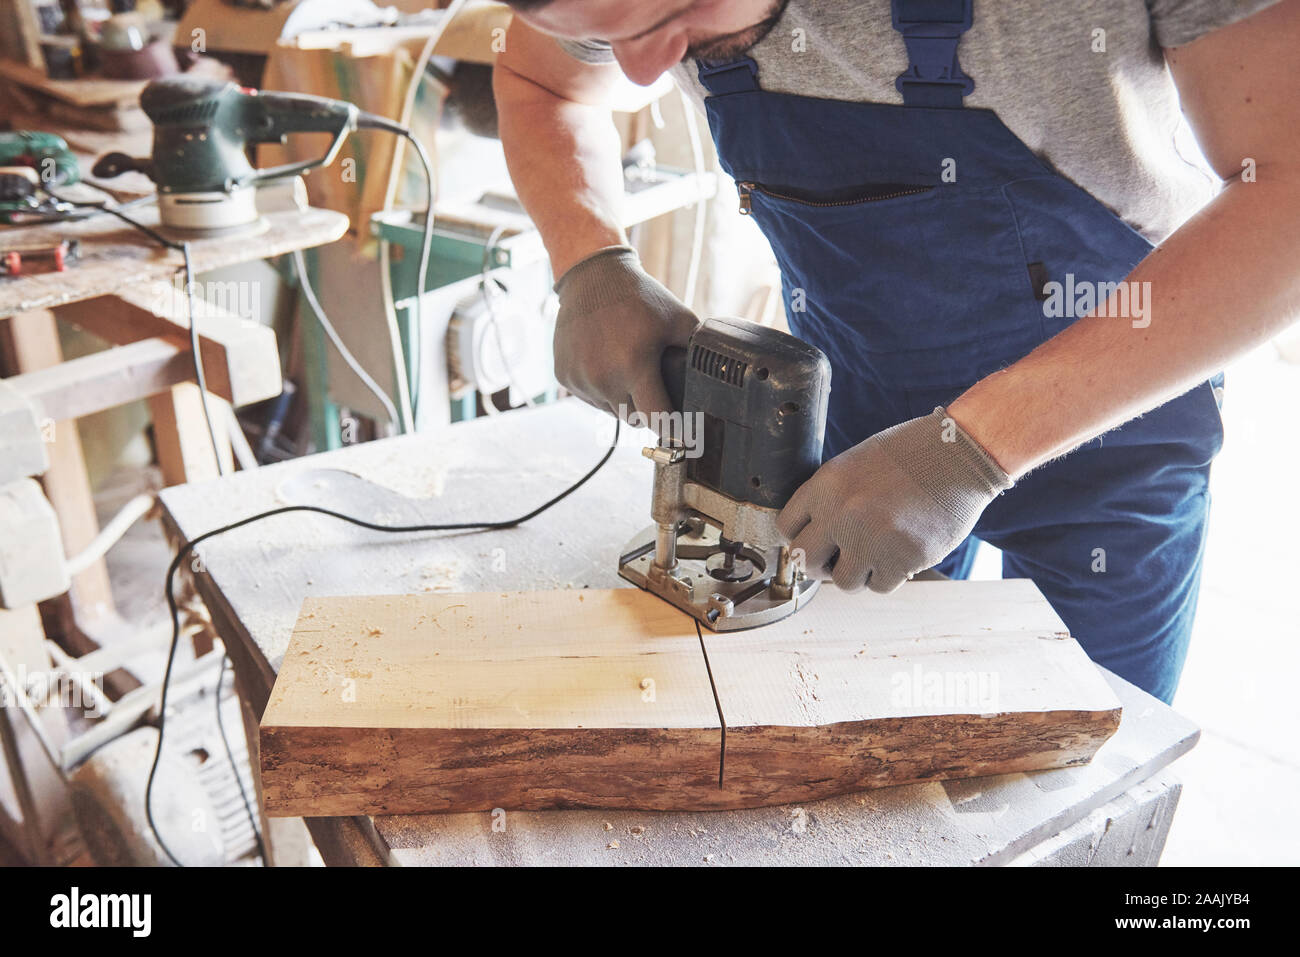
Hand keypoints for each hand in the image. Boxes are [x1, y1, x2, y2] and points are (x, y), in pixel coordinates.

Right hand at [553, 245, 699, 421]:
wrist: (593, 277)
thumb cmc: (639, 298)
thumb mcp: (679, 319)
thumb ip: (696, 352)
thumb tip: (714, 379)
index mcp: (634, 366)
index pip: (656, 419)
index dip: (672, 428)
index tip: (681, 431)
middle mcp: (603, 378)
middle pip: (633, 418)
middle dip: (646, 409)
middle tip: (653, 387)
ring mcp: (580, 379)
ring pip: (610, 410)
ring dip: (621, 400)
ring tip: (626, 368)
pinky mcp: (564, 376)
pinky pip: (589, 398)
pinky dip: (600, 389)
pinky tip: (605, 363)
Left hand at [777, 408, 1012, 592]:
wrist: (960, 455)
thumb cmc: (910, 455)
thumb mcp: (856, 463)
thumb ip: (830, 497)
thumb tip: (812, 534)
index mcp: (826, 486)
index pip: (786, 528)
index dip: (799, 538)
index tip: (815, 541)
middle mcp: (842, 514)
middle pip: (804, 561)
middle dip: (819, 565)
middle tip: (836, 560)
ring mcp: (871, 539)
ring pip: (843, 582)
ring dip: (858, 574)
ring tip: (876, 554)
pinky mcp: (902, 559)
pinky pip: (880, 586)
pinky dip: (889, 576)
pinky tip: (901, 553)